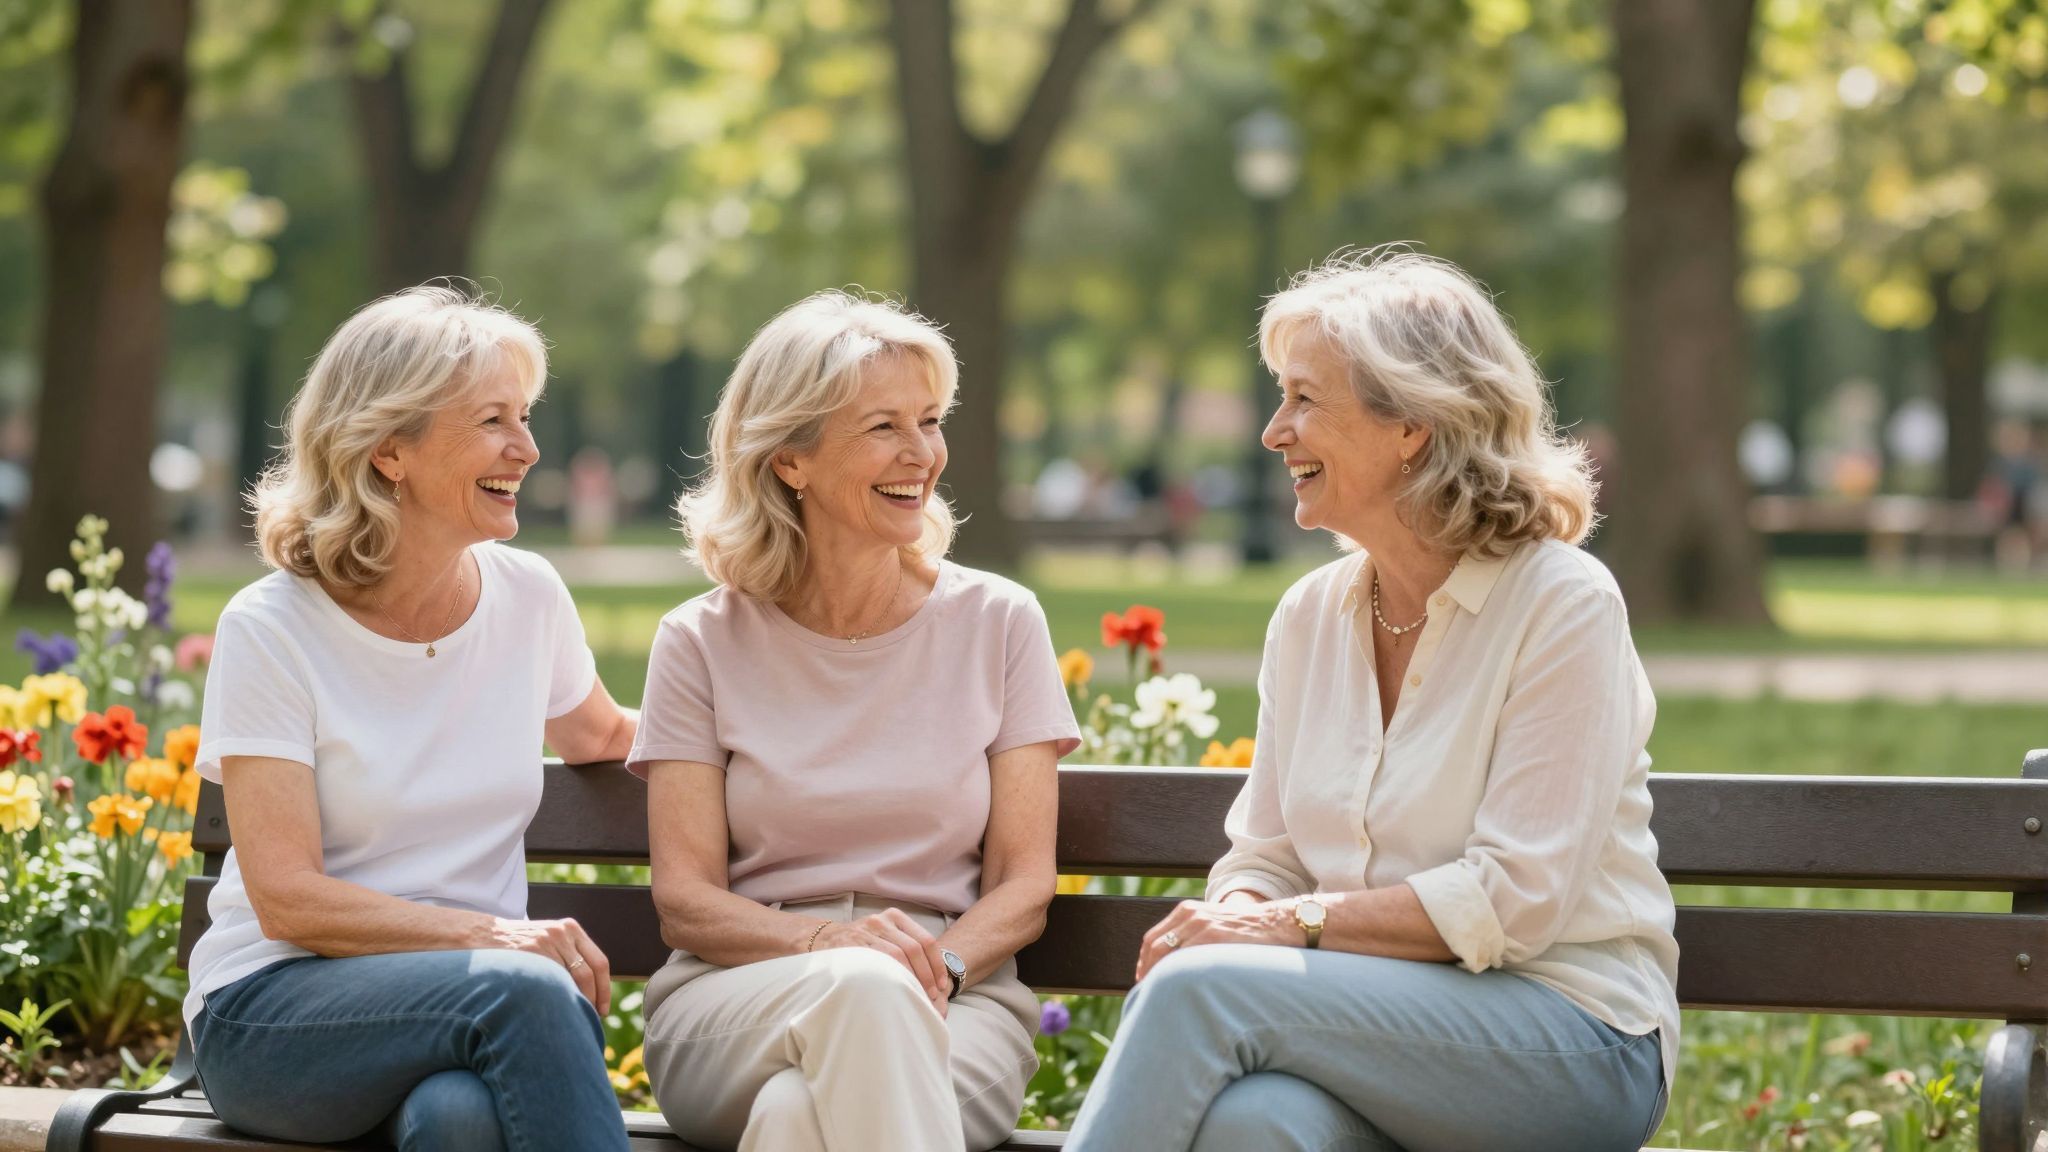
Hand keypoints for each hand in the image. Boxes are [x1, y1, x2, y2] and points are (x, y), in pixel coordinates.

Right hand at [490, 917, 613, 1014]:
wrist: (481, 934)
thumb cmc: (516, 945)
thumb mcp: (545, 940)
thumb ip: (566, 955)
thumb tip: (590, 991)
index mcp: (570, 929)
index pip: (599, 962)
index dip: (605, 990)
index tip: (603, 1010)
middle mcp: (562, 933)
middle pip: (589, 974)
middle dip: (593, 1000)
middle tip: (590, 1020)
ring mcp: (546, 942)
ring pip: (572, 980)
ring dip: (576, 1003)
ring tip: (574, 1021)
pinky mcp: (530, 952)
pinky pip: (552, 982)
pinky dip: (558, 1000)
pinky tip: (555, 1013)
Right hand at [811, 909, 950, 1016]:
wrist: (822, 939)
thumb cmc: (861, 944)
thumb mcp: (883, 934)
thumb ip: (905, 946)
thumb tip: (933, 977)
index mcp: (895, 917)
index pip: (925, 940)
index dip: (937, 965)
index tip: (940, 985)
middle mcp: (882, 920)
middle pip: (915, 949)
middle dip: (926, 975)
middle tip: (930, 996)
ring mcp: (867, 931)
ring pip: (898, 956)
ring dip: (911, 980)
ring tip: (916, 998)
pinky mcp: (853, 944)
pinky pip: (878, 963)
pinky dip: (891, 979)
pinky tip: (896, 991)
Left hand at [1134, 898, 1304, 984]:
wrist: (1278, 923)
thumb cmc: (1248, 931)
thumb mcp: (1215, 924)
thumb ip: (1195, 936)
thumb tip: (1176, 964)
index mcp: (1187, 911)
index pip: (1152, 938)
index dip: (1144, 961)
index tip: (1142, 979)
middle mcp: (1189, 915)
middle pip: (1154, 948)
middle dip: (1146, 972)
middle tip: (1146, 994)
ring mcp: (1200, 926)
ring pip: (1166, 956)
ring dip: (1158, 977)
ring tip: (1158, 998)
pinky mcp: (1212, 938)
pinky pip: (1185, 961)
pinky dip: (1177, 977)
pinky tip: (1178, 993)